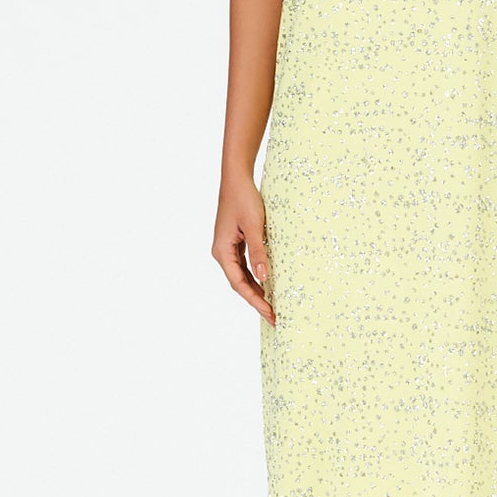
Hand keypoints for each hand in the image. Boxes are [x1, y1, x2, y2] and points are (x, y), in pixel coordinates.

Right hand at [213, 175, 274, 324]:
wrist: (236, 179)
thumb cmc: (244, 199)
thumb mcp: (255, 226)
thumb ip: (259, 253)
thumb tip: (265, 278)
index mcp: (222, 251)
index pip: (239, 284)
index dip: (255, 301)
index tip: (271, 313)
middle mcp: (221, 253)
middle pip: (240, 284)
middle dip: (257, 301)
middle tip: (275, 317)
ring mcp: (227, 248)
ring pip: (242, 277)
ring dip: (256, 291)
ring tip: (273, 306)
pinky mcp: (234, 243)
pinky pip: (244, 266)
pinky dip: (255, 277)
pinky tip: (267, 285)